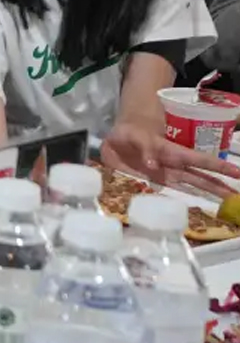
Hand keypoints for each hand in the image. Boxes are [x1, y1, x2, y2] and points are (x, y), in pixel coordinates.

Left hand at [101, 121, 239, 198]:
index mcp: (171, 152)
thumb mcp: (134, 136)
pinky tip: (198, 209)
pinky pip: (174, 193)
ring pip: (192, 186)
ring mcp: (166, 176)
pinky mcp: (154, 183)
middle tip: (237, 196)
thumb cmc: (128, 132)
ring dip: (209, 194)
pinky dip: (185, 201)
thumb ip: (144, 148)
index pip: (200, 160)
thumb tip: (153, 165)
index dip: (219, 167)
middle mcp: (173, 166)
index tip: (238, 174)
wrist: (114, 139)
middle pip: (201, 178)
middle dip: (220, 186)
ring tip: (228, 203)